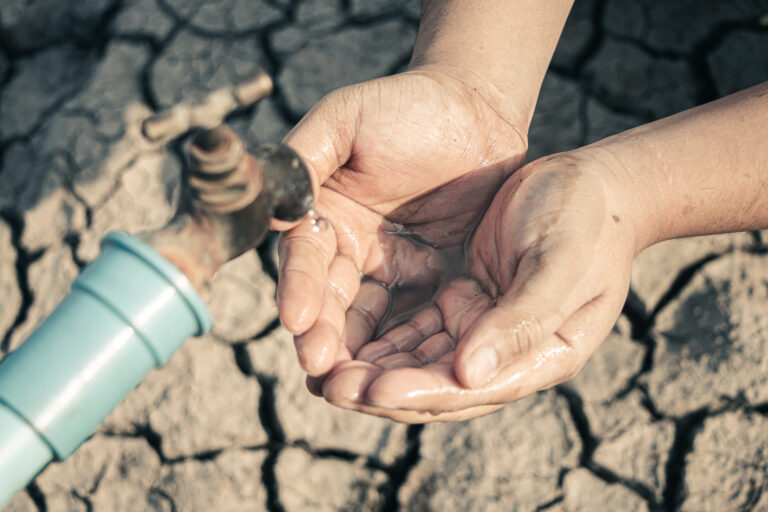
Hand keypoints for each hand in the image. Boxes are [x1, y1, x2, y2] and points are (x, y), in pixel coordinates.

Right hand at [276, 69, 527, 377]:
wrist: (476, 109)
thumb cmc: (407, 106)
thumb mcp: (345, 120)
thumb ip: (304, 157)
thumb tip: (269, 208)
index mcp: (321, 215)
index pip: (303, 260)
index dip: (298, 290)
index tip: (297, 320)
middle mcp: (348, 249)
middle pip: (330, 302)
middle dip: (323, 336)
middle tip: (322, 372)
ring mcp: (389, 269)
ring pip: (368, 321)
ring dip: (358, 355)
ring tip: (354, 389)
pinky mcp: (429, 282)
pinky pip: (415, 320)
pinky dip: (404, 347)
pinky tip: (401, 375)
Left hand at [320, 150, 641, 421]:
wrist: (593, 184)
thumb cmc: (586, 220)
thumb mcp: (560, 265)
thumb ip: (520, 321)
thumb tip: (468, 374)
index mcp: (540, 356)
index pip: (471, 390)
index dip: (419, 392)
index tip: (370, 388)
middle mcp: (507, 353)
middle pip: (436, 385)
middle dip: (381, 388)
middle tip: (328, 385)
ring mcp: (483, 330)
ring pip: (419, 361)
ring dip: (374, 368)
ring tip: (322, 370)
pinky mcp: (464, 302)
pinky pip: (417, 328)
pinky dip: (383, 337)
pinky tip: (344, 337)